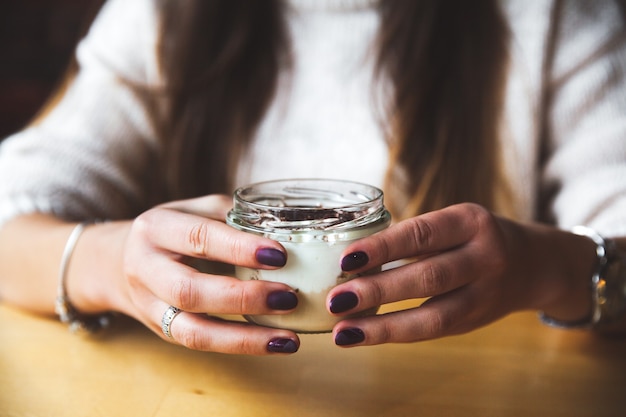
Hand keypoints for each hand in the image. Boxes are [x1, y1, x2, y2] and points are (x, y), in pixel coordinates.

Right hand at [120, 195, 299, 354]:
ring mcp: (151, 306)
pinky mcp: (164, 331)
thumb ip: (233, 217)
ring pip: (193, 331)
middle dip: (243, 297)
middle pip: (189, 291)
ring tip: (288, 337)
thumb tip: (286, 230)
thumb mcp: (196, 210)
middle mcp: (146, 268)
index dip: (239, 248)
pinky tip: (274, 343)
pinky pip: (201, 344)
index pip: (198, 237)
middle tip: (288, 297)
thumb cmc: (174, 230)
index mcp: (156, 228)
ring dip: (245, 337)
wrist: (120, 262)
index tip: (280, 255)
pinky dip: (240, 346)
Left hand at [326, 203, 595, 346]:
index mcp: (470, 222)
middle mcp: (484, 256)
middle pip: (428, 277)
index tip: (345, 259)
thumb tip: (350, 260)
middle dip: (378, 290)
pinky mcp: (476, 321)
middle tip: (336, 299)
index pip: (422, 234)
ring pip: (433, 315)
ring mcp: (485, 293)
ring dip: (383, 326)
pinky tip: (365, 335)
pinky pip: (433, 331)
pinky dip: (396, 334)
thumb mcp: (452, 223)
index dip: (383, 247)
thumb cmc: (473, 238)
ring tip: (344, 331)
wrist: (533, 264)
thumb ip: (412, 238)